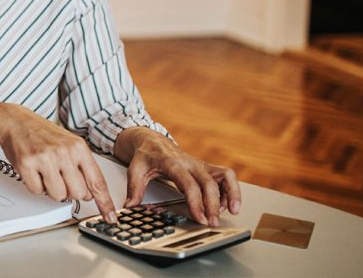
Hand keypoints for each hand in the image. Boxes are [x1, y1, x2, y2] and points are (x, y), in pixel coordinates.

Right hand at [0, 105, 117, 222]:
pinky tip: (34, 171)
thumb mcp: (69, 144)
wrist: (15, 121)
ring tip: (45, 173)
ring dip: (51, 190)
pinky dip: (36, 185)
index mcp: (78, 147)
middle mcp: (64, 152)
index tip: (110, 216)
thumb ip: (82, 168)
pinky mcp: (27, 164)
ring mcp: (45, 158)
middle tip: (60, 178)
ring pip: (58, 195)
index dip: (104, 202)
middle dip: (70, 192)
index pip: (97, 181)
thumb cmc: (42, 133)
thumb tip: (90, 194)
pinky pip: (37, 191)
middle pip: (78, 194)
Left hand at [115, 128, 240, 225]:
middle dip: (213, 204)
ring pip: (225, 175)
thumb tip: (130, 206)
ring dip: (232, 193)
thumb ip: (134, 188)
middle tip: (212, 222)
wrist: (152, 141)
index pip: (189, 184)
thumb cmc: (146, 155)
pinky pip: (225, 176)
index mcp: (173, 163)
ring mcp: (200, 165)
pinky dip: (231, 190)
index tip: (200, 217)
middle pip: (209, 183)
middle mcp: (190, 163)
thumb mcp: (135, 169)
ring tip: (232, 211)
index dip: (196, 202)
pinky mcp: (206, 168)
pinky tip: (227, 204)